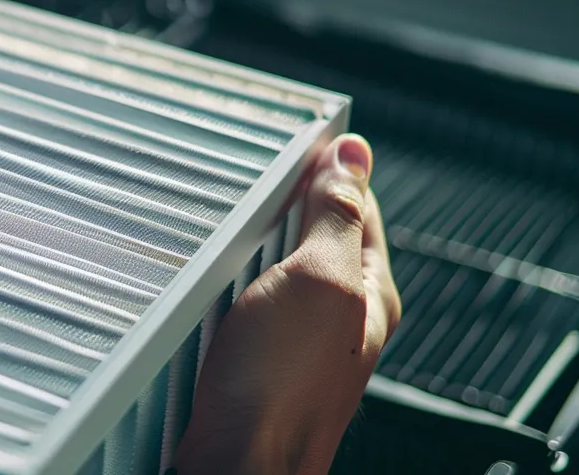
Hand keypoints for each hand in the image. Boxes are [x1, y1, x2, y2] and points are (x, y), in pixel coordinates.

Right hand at [175, 134, 401, 474]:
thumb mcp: (319, 280)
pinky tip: (209, 283)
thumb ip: (336, 216)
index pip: (360, 206)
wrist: (238, 467)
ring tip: (225, 221)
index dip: (332, 167)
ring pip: (280, 271)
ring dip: (252, 243)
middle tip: (253, 175)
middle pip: (318, 237)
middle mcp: (342, 321)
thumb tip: (353, 154)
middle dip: (287, 203)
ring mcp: (300, 347)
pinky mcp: (260, 368)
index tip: (298, 138)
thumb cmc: (281, 389)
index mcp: (369, 293)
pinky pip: (249, 306)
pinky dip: (231, 283)